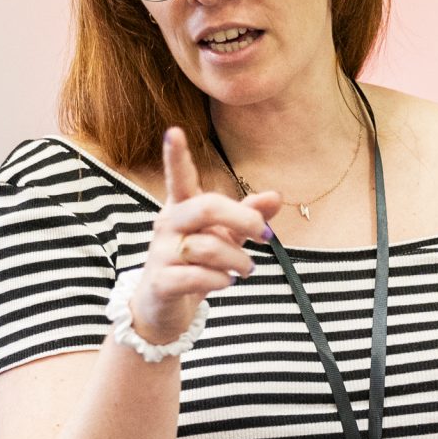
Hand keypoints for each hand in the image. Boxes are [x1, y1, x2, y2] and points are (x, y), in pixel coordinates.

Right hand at [129, 128, 282, 343]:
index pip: (178, 178)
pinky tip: (224, 283)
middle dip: (243, 220)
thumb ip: (247, 216)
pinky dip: (219, 281)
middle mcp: (167, 225)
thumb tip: (276, 196)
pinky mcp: (161, 282)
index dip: (175, 156)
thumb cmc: (194, 264)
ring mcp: (160, 253)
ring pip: (207, 246)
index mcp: (181, 208)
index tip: (174, 131)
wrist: (163, 308)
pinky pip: (196, 277)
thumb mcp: (224, 237)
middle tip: (265, 236)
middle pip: (205, 207)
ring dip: (237, 260)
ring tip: (246, 269)